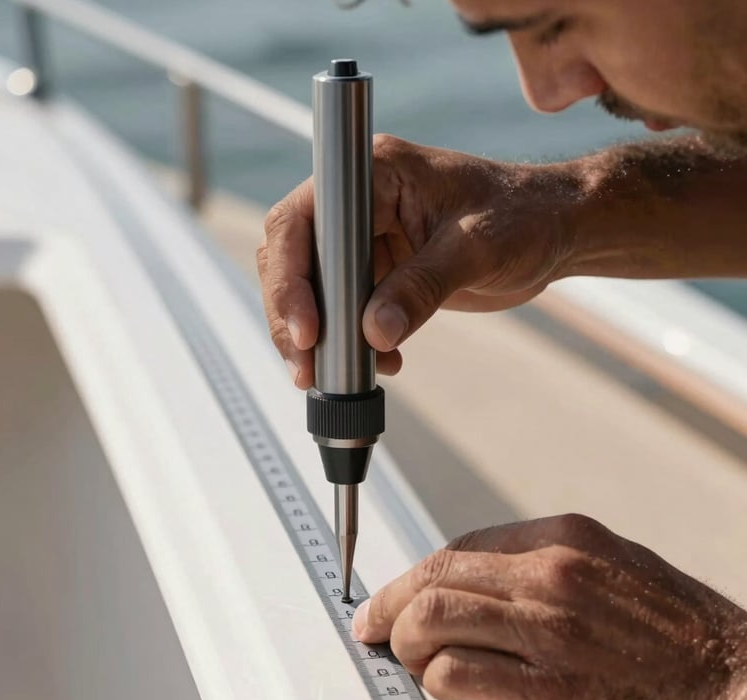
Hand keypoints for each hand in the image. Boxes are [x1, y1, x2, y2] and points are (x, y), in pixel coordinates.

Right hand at [257, 135, 579, 387]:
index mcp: (375, 173)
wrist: (556, 232)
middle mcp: (360, 202)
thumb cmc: (526, 217)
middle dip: (293, 317)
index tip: (308, 330)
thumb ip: (422, 287)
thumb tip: (373, 332)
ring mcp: (367, 237)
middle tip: (307, 368)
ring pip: (313, 290)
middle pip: (294, 258)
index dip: (292, 277)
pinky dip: (351, 344)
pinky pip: (345, 310)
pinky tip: (381, 363)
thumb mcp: (477, 249)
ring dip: (318, 338)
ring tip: (336, 378)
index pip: (302, 220)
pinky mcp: (379, 271)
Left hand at [352, 514, 746, 699]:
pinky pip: (458, 675)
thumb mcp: (615, 568)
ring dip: (403, 641)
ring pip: (432, 619)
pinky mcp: (546, 689)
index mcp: (564, 539)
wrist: (737, 684)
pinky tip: (441, 686)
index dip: (418, 574)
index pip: (461, 547)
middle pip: (435, 576)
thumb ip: (548, 570)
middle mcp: (549, 575)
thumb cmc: (681, 634)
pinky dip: (435, 680)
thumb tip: (484, 586)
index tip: (398, 593)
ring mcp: (545, 630)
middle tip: (371, 625)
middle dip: (389, 603)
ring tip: (404, 658)